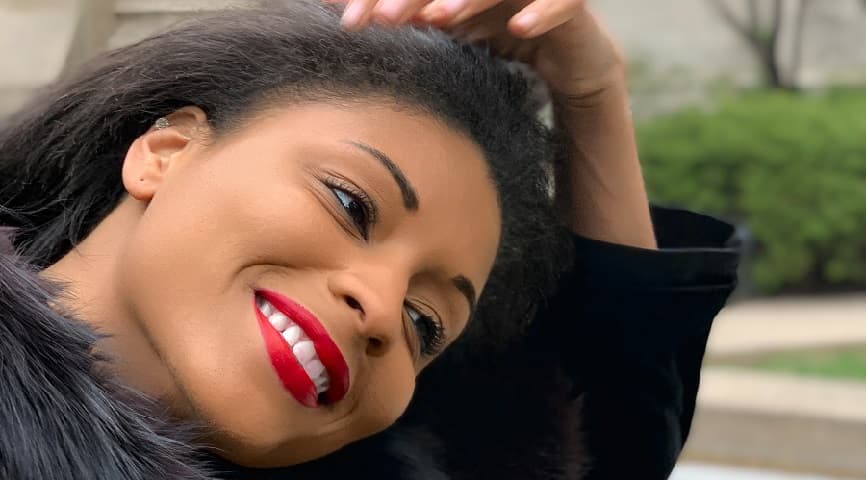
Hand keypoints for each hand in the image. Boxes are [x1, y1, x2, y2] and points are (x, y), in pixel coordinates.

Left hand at [338, 0, 625, 99]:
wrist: (568, 58)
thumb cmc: (498, 35)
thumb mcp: (445, 27)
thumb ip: (401, 15)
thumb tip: (342, 13)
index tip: (352, 21)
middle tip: (386, 18)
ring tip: (442, 17)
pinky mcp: (573, 2)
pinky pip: (563, 1)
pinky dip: (543, 12)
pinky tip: (520, 29)